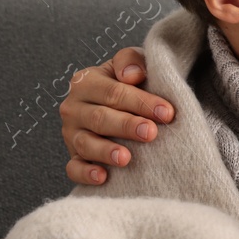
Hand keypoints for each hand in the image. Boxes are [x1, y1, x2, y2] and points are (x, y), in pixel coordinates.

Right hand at [59, 47, 173, 185]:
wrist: (125, 104)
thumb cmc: (132, 84)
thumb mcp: (133, 64)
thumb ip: (131, 61)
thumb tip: (132, 75)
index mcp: (86, 82)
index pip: (113, 93)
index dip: (140, 102)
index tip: (167, 112)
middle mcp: (74, 108)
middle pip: (100, 118)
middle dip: (127, 126)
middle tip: (151, 133)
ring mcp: (72, 134)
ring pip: (85, 144)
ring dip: (106, 152)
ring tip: (126, 158)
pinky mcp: (74, 157)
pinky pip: (74, 168)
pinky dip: (86, 173)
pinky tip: (103, 177)